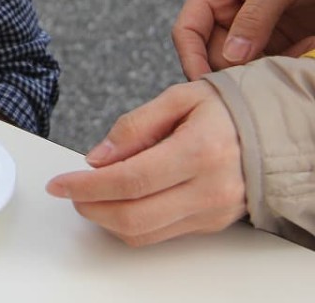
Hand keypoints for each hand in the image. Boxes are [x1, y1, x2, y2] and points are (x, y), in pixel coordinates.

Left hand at [45, 81, 245, 245]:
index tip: (58, 183)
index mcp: (199, 151)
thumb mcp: (178, 98)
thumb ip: (134, 126)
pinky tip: (118, 200)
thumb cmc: (224, 110)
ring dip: (105, 218)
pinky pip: (159, 234)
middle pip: (133, 216)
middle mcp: (209, 189)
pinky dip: (129, 222)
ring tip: (90, 193)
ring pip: (143, 233)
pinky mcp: (211, 225)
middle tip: (69, 191)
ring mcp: (212, 213)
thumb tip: (96, 158)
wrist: (272, 132)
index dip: (87, 185)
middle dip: (90, 207)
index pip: (130, 180)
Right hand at [172, 0, 314, 79]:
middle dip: (236, 68)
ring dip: (264, 68)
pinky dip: (285, 64)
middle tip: (265, 73)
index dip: (191, 59)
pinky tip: (305, 49)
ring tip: (296, 54)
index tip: (204, 84)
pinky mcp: (266, 44)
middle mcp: (220, 17)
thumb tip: (232, 56)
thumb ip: (253, 18)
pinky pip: (267, 65)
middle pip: (213, 56)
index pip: (187, 32)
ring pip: (241, 65)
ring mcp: (242, 33)